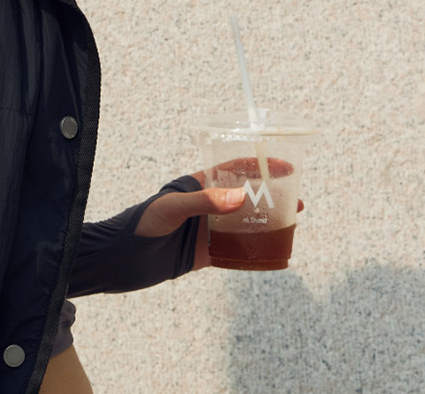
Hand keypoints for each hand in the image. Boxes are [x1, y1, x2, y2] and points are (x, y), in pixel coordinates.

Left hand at [133, 172, 303, 270]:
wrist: (125, 259)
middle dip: (274, 197)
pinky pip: (239, 250)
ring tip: (293, 224)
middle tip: (299, 201)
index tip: (287, 167)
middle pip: (247, 196)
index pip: (235, 169)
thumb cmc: (143, 223)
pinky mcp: (209, 253)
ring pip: (247, 223)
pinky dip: (257, 250)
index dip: (261, 166)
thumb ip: (204, 202)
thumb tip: (242, 197)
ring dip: (270, 223)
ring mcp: (210, 229)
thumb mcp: (172, 208)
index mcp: (199, 185)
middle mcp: (208, 205)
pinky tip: (274, 251)